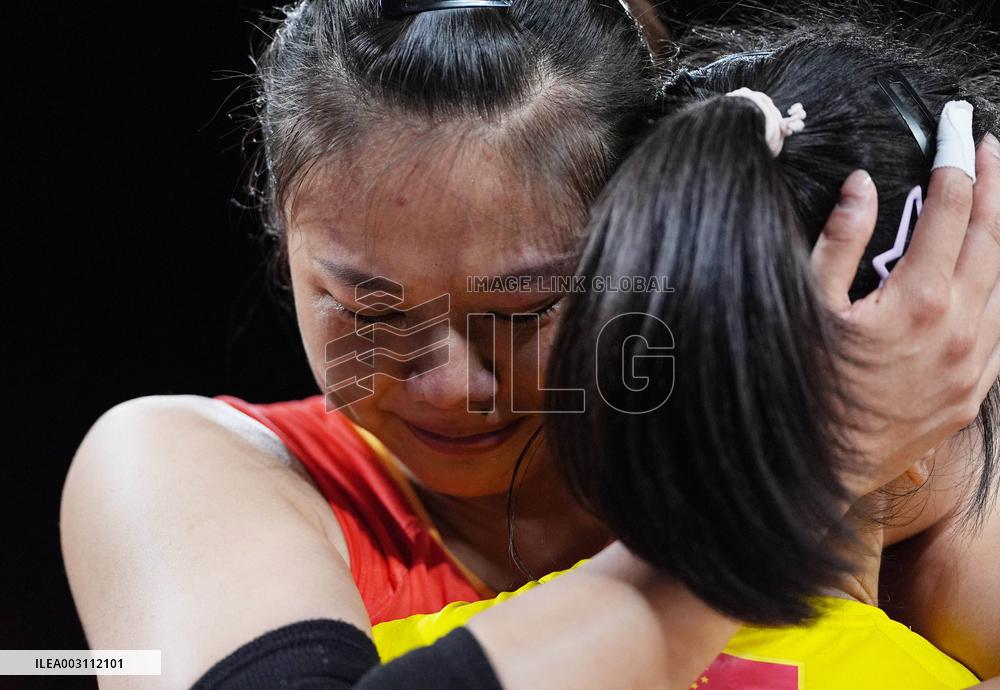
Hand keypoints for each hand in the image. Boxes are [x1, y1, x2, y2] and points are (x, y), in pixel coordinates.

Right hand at [810, 133, 999, 495]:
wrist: (821, 469)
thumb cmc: (806, 387)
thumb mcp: (808, 307)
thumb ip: (839, 242)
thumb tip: (863, 187)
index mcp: (920, 301)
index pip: (952, 209)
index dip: (957, 161)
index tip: (957, 128)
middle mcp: (961, 329)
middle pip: (995, 236)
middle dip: (995, 182)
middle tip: (990, 144)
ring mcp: (974, 365)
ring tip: (998, 197)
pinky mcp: (973, 393)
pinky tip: (992, 273)